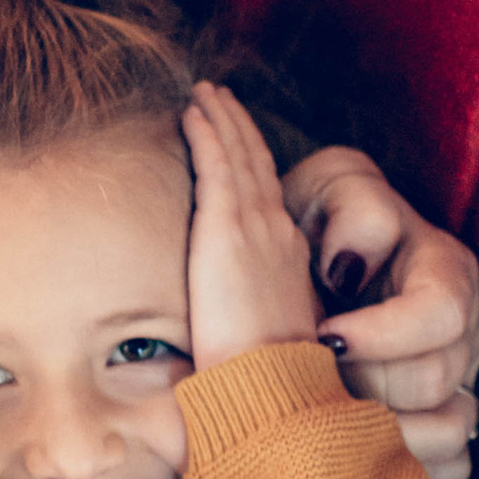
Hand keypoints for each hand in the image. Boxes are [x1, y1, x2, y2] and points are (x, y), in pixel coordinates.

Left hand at [184, 83, 321, 370]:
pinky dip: (208, 132)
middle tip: (220, 98)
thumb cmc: (263, 377)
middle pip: (257, 165)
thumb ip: (243, 317)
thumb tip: (214, 331)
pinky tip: (191, 111)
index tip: (240, 141)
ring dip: (221, 118)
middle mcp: (277, 234)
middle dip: (239, 128)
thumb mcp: (260, 336)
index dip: (255, 164)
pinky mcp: (228, 226)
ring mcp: (255, 226)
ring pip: (239, 155)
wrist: (272, 386)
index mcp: (287, 260)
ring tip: (204, 93)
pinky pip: (218, 162)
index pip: (268, 198)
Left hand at [280, 146, 478, 478]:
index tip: (323, 335)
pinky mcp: (446, 428)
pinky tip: (356, 444)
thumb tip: (351, 267)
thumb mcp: (328, 190)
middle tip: (314, 370)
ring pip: (446, 432)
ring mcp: (461, 384)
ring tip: (327, 404)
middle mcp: (465, 332)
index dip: (381, 334)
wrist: (292, 266)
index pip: (442, 315)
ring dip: (378, 425)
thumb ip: (355, 211)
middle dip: (366, 380)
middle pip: (436, 381)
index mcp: (447, 271)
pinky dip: (403, 465)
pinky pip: (449, 468)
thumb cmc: (314, 222)